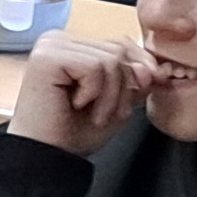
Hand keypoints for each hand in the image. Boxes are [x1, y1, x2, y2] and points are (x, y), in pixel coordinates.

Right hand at [6, 34, 173, 158]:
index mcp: (72, 47)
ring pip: (110, 59)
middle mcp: (58, 40)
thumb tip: (151, 67)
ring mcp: (50, 46)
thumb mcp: (116, 102)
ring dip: (109, 95)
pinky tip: (75, 104)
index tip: (142, 91)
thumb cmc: (73, 131)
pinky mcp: (46, 57)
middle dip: (121, 88)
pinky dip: (94, 92)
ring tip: (92, 113)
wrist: (47, 156)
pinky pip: (94, 67)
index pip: (120, 43)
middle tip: (103, 114)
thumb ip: (134, 80)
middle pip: (118, 51)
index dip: (139, 68)